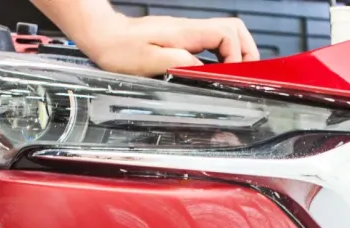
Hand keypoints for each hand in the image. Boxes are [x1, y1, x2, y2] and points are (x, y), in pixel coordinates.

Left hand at [79, 15, 260, 76]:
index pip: (228, 34)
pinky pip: (212, 42)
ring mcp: (187, 32)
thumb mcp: (148, 61)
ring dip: (236, 53)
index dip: (237, 55)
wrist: (103, 35)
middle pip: (235, 29)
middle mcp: (190, 29)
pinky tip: (215, 72)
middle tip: (245, 74)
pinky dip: (221, 55)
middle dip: (246, 51)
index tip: (232, 75)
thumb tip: (202, 69)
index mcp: (186, 33)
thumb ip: (178, 63)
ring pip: (226, 34)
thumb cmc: (119, 49)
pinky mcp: (182, 39)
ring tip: (234, 75)